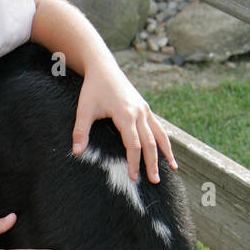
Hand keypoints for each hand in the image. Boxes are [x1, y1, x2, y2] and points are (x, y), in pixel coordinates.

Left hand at [72, 58, 176, 182]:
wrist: (104, 68)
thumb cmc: (93, 89)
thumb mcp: (84, 110)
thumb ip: (80, 131)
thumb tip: (76, 152)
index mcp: (126, 114)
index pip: (133, 144)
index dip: (134, 162)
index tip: (133, 177)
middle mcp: (139, 112)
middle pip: (150, 143)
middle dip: (152, 163)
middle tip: (154, 181)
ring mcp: (145, 110)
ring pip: (159, 134)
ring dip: (166, 152)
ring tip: (173, 169)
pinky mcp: (146, 108)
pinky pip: (159, 127)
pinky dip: (165, 140)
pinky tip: (168, 152)